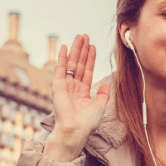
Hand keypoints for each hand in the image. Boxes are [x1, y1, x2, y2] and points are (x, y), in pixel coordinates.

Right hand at [45, 34, 110, 161]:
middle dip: (82, 50)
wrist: (75, 130)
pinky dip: (61, 57)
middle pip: (79, 64)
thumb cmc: (87, 123)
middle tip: (85, 35)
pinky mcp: (58, 85)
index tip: (93, 46)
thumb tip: (107, 83)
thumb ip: (103, 94)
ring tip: (79, 37)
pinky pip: (60, 68)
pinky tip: (64, 46)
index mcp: (83, 92)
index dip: (90, 58)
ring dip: (75, 50)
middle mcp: (73, 87)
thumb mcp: (99, 106)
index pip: (87, 71)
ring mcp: (65, 85)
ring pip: (71, 63)